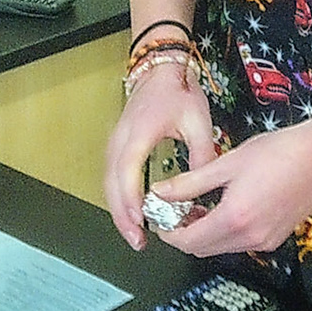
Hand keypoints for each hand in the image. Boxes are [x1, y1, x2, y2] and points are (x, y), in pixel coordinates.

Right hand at [103, 66, 217, 249]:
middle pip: (112, 183)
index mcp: (140, 131)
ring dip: (119, 212)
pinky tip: (132, 216)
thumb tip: (202, 187)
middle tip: (138, 241)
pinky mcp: (117, 147)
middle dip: (122, 216)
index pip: (128, 169)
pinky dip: (119, 200)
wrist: (160, 70)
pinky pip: (112, 179)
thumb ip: (201, 155)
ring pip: (109, 184)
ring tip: (136, 236)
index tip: (140, 220)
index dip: (131, 197)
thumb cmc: (177, 91)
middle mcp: (121, 139)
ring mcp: (115, 143)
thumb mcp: (198, 121)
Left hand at [144, 123, 311, 258]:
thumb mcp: (227, 163)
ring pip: (221, 248)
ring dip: (205, 233)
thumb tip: (162, 192)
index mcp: (234, 218)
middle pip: (202, 250)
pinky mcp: (276, 238)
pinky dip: (225, 232)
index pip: (188, 241)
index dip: (168, 232)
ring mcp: (265, 241)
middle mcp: (251, 237)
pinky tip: (225, 207)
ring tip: (200, 204)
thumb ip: (190, 182)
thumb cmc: (281, 152)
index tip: (161, 216)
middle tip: (176, 209)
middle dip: (184, 233)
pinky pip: (240, 243)